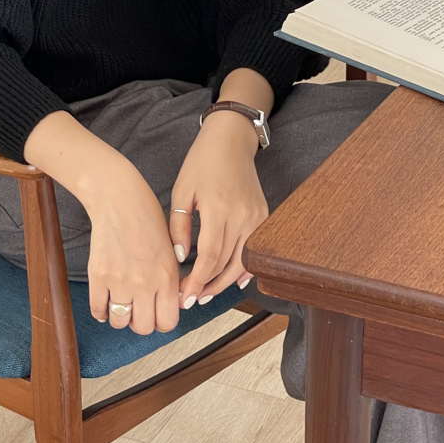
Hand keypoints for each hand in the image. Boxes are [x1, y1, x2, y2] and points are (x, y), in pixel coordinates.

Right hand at [82, 163, 181, 334]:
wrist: (119, 199)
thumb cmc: (147, 219)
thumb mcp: (171, 250)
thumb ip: (173, 280)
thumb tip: (173, 305)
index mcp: (167, 276)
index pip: (167, 322)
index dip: (161, 321)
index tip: (156, 313)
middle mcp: (145, 283)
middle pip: (143, 328)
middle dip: (141, 322)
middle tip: (138, 310)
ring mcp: (119, 280)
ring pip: (119, 322)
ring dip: (120, 317)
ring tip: (121, 303)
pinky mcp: (98, 275)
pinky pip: (98, 310)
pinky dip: (101, 311)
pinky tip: (105, 301)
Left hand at [170, 110, 268, 307]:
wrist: (230, 141)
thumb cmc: (202, 163)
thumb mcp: (182, 191)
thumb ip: (180, 226)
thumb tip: (181, 258)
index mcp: (219, 209)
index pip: (210, 257)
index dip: (197, 281)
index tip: (185, 296)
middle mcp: (242, 216)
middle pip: (227, 264)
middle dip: (208, 287)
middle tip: (191, 301)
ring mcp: (257, 217)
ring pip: (242, 262)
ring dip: (224, 282)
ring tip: (205, 294)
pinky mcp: (264, 216)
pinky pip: (254, 250)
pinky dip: (243, 268)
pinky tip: (231, 281)